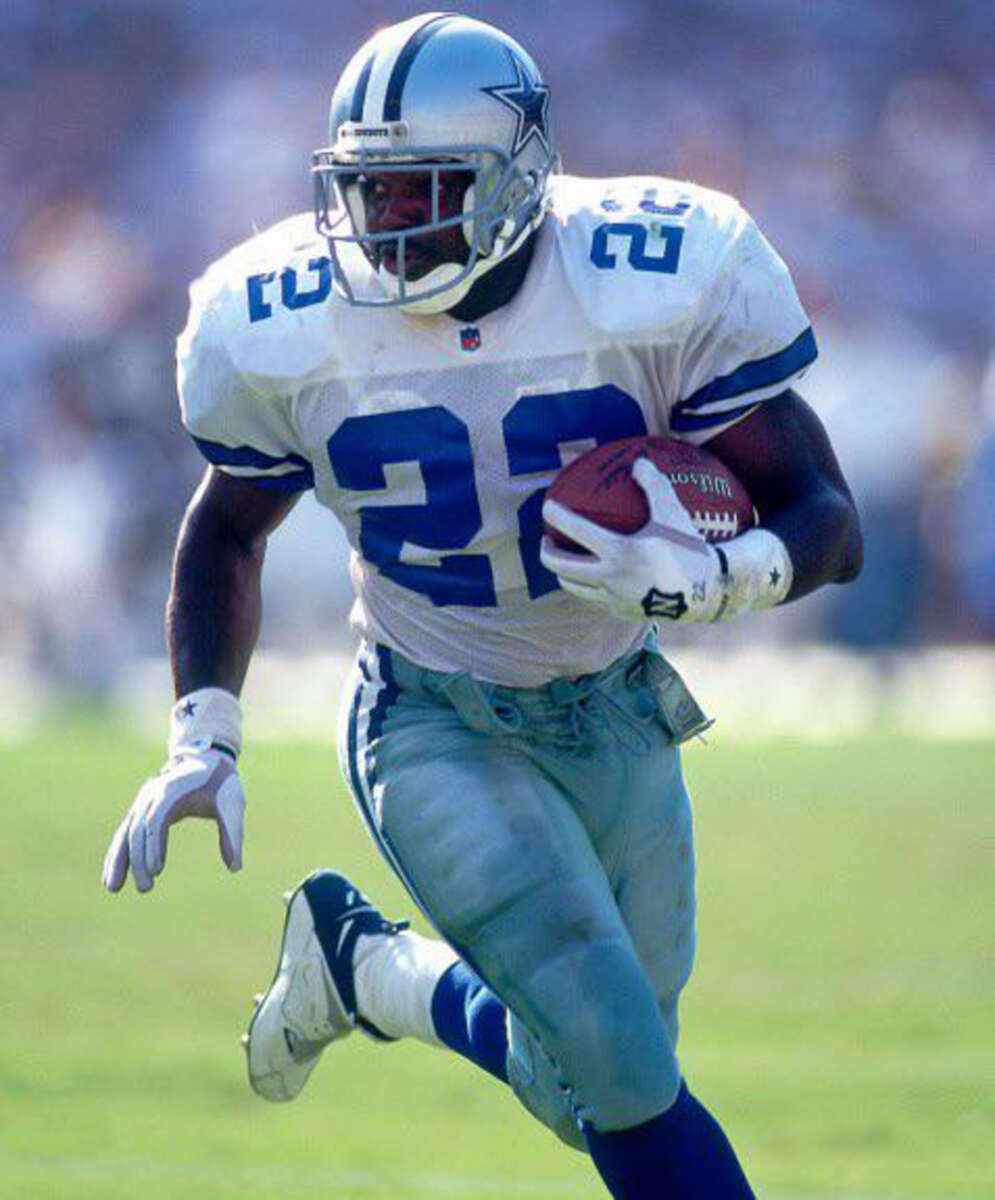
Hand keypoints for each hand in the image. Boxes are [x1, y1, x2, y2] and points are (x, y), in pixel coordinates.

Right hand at [102, 746, 244, 893]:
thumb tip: (235, 867)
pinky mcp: (141, 809)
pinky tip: (112, 876)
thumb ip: (232, 834)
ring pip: (126, 831)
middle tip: (146, 888)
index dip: (155, 844)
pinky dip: (118, 853)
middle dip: (139, 859)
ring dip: (119, 859)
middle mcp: (152, 794)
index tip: (156, 870)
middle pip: (139, 829)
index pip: (157, 819)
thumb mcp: (232, 803)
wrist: (206, 759)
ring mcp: (143, 801)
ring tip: (113, 888)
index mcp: (173, 791)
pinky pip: (125, 832)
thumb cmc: (221, 782)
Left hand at [541, 457, 725, 622]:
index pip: (576, 531)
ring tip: (562, 558)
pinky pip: (593, 596)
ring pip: (572, 586)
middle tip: (546, 538)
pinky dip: (584, 584)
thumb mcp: (674, 514)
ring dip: (561, 571)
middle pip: (561, 566)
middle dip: (546, 552)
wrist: (707, 592)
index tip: (547, 506)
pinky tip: (589, 574)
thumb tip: (638, 462)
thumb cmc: (690, 548)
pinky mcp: (619, 611)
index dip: (556, 516)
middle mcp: (610, 578)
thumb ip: (654, 486)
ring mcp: (613, 598)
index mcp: (619, 552)